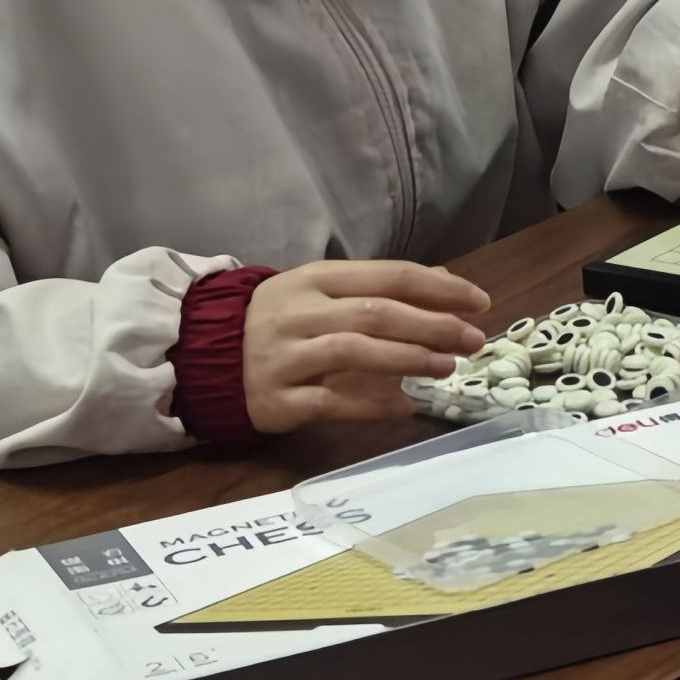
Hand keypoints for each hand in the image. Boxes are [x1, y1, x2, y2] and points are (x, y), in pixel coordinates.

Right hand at [242, 261, 490, 432]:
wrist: (201, 355)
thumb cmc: (277, 320)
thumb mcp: (321, 291)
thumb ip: (377, 287)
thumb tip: (446, 281)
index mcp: (315, 278)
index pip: (389, 276)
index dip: (440, 288)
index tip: (479, 302)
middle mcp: (299, 313)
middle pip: (377, 313)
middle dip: (434, 325)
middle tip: (472, 339)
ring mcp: (284, 356)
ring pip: (355, 352)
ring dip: (409, 359)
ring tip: (446, 367)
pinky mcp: (274, 398)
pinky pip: (330, 401)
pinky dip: (372, 403)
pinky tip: (404, 404)